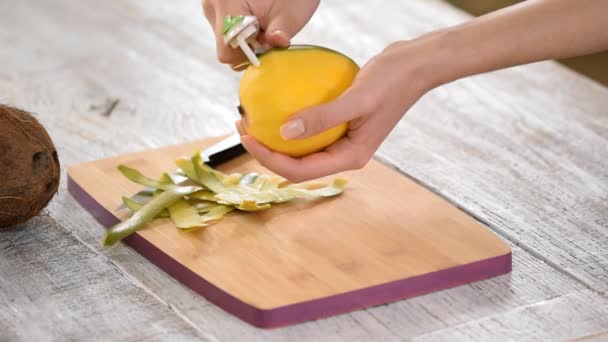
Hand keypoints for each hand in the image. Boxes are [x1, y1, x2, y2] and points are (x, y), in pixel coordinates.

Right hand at [202, 0, 319, 67]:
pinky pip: (225, 28)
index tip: (266, 47)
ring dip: (245, 40)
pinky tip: (255, 19)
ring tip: (263, 23)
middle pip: (224, 46)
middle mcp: (212, 4)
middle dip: (247, 48)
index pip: (227, 51)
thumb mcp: (290, 12)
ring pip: (224, 38)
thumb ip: (280, 33)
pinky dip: (241, 30)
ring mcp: (211, 4)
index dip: (248, 56)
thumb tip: (277, 44)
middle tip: (267, 33)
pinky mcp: (215, 5)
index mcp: (227, 4)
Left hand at [236, 39, 436, 181]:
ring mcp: (343, 140)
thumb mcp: (357, 99)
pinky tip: (277, 108)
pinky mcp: (341, 124)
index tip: (248, 137)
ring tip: (253, 120)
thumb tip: (285, 132)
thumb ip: (322, 117)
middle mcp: (344, 153)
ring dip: (276, 138)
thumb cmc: (392, 81)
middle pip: (297, 164)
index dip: (270, 159)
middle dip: (267, 151)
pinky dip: (291, 123)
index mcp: (350, 157)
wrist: (414, 66)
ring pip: (302, 149)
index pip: (301, 170)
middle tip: (244, 128)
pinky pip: (310, 129)